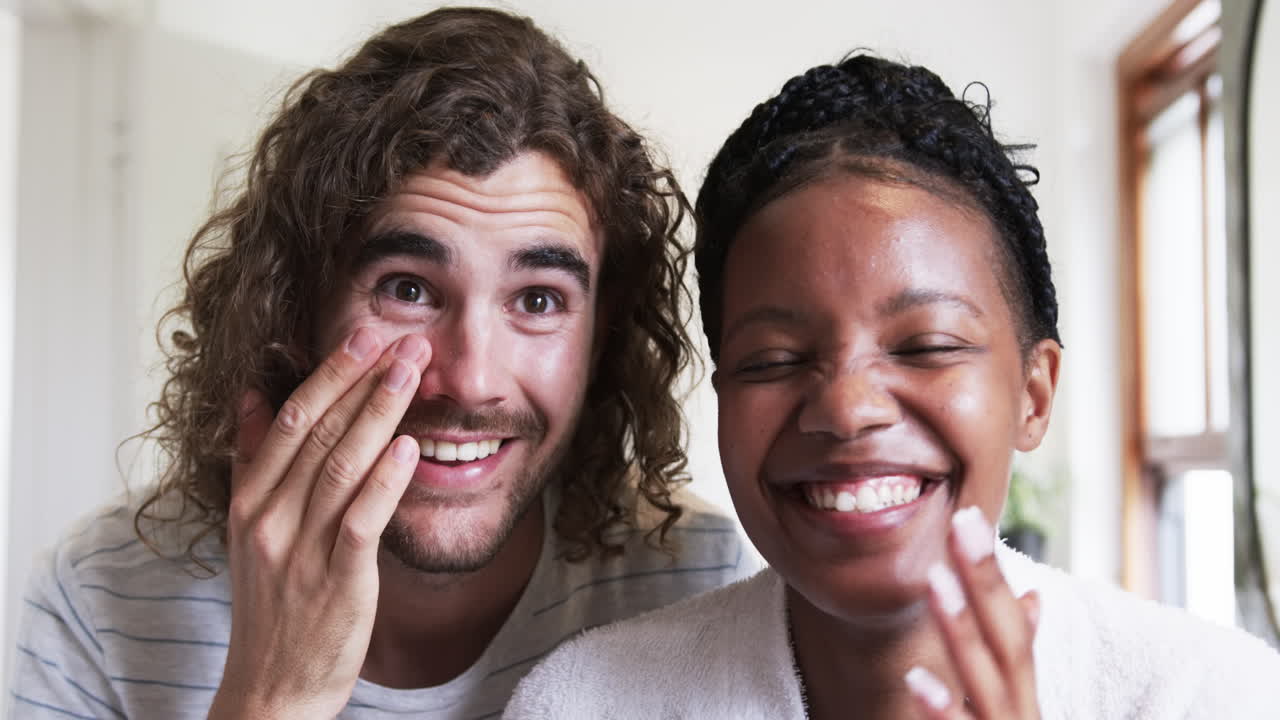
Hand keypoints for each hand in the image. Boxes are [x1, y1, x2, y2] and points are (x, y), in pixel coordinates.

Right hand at [208, 329, 429, 719]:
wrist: (271, 686)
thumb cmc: (272, 602)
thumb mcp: (249, 527)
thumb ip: (252, 459)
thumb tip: (251, 395)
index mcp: (249, 500)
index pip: (288, 419)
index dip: (328, 374)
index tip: (364, 335)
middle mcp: (270, 518)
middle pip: (317, 432)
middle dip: (361, 379)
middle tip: (402, 338)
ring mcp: (302, 549)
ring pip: (341, 464)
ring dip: (380, 412)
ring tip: (413, 372)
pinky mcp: (338, 579)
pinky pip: (362, 520)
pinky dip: (385, 479)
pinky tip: (410, 447)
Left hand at [905, 506, 1040, 718]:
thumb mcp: (1016, 703)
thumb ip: (1015, 658)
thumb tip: (1031, 596)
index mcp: (1022, 696)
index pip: (1012, 628)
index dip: (992, 575)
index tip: (968, 515)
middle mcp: (1020, 714)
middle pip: (1009, 644)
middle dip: (986, 582)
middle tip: (962, 519)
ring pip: (987, 683)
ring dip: (962, 630)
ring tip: (936, 579)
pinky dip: (942, 711)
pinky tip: (915, 678)